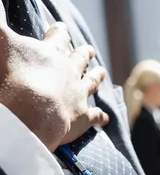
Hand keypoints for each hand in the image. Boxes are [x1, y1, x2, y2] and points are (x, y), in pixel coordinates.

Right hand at [0, 18, 108, 150]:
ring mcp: (78, 95)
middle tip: (90, 50)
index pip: (58, 38)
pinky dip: (101, 116)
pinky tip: (105, 118)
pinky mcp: (82, 117)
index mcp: (52, 53)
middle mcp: (69, 72)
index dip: (60, 32)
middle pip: (80, 59)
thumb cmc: (13, 74)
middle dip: (84, 54)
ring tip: (101, 72)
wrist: (30, 112)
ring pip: (92, 83)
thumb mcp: (2, 41)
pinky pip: (95, 116)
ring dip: (96, 77)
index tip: (62, 27)